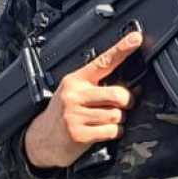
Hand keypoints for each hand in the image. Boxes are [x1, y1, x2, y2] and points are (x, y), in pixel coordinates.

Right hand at [24, 31, 142, 169]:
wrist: (41, 140)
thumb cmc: (62, 115)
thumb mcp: (76, 94)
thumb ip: (100, 87)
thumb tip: (134, 86)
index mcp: (75, 80)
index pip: (103, 61)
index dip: (121, 49)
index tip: (136, 39)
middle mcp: (74, 95)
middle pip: (118, 94)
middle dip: (126, 102)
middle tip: (122, 105)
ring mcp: (75, 115)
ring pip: (117, 115)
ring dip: (118, 120)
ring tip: (104, 120)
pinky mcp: (78, 134)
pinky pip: (111, 131)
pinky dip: (113, 133)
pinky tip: (101, 131)